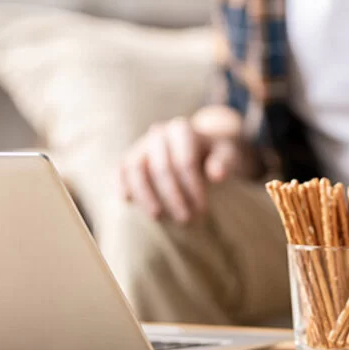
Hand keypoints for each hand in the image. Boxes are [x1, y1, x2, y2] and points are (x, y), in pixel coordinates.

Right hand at [119, 110, 252, 223]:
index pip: (185, 161)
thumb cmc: (215, 153)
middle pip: (161, 167)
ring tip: (158, 217)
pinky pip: (121, 169)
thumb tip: (217, 175)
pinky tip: (127, 202)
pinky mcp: (130, 157)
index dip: (193, 187)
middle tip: (185, 219)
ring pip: (136, 168)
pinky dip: (122, 184)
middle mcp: (159, 133)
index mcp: (182, 130)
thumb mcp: (227, 154)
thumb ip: (224, 161)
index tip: (203, 209)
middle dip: (173, 196)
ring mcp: (142, 145)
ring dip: (145, 195)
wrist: (199, 147)